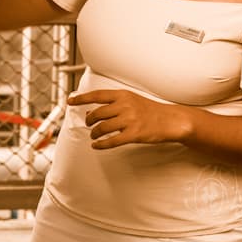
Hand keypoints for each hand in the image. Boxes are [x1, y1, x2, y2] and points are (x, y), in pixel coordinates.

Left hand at [68, 89, 183, 148]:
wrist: (171, 120)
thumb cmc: (151, 110)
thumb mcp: (132, 100)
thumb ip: (114, 103)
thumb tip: (93, 110)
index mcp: (123, 95)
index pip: (97, 95)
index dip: (81, 98)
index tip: (70, 101)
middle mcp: (125, 106)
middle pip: (97, 113)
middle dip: (89, 121)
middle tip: (89, 125)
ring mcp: (129, 120)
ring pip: (102, 128)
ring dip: (94, 134)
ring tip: (93, 136)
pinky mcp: (134, 134)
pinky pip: (112, 141)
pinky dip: (101, 144)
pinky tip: (97, 146)